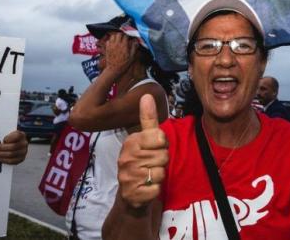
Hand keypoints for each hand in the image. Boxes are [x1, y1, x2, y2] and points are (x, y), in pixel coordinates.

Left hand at [0, 129, 27, 164]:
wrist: (18, 143)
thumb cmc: (11, 138)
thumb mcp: (9, 134)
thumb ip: (5, 137)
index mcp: (22, 135)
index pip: (16, 136)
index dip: (9, 138)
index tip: (2, 140)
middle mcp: (24, 144)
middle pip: (13, 147)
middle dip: (1, 148)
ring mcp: (24, 152)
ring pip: (11, 155)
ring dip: (0, 155)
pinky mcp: (21, 159)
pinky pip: (11, 161)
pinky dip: (3, 160)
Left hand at [100, 33, 137, 73]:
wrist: (114, 69)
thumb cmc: (123, 64)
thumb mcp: (131, 57)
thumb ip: (134, 48)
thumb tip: (136, 42)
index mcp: (123, 46)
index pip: (125, 36)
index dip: (128, 36)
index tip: (129, 38)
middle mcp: (117, 44)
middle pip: (118, 34)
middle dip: (121, 34)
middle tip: (123, 38)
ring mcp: (111, 46)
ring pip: (112, 36)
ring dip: (116, 36)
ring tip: (118, 39)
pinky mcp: (107, 48)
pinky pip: (108, 41)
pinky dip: (110, 40)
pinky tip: (113, 43)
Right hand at [117, 94, 168, 208]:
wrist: (131, 194)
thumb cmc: (142, 163)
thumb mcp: (145, 140)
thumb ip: (148, 119)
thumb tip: (147, 94)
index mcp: (131, 141)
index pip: (160, 137)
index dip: (162, 145)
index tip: (154, 149)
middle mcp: (126, 158)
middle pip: (163, 156)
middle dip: (162, 161)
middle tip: (151, 165)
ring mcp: (127, 177)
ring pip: (161, 172)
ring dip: (159, 176)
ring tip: (149, 176)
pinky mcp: (132, 194)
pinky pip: (156, 189)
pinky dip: (155, 190)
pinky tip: (146, 188)